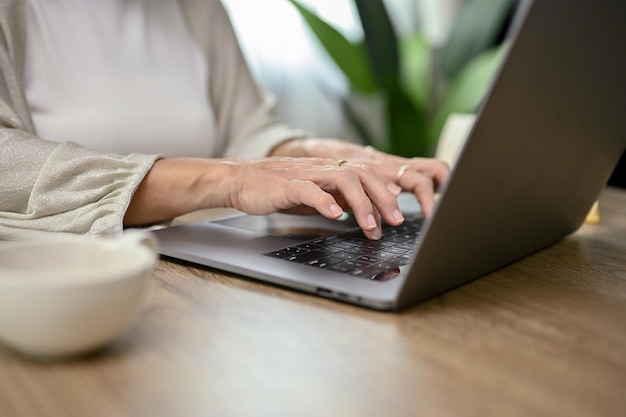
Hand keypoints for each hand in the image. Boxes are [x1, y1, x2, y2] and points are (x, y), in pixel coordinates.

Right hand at [227, 157, 404, 239]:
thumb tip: (363, 210)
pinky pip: (310, 190)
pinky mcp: (287, 185)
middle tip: (395, 221)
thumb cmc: (276, 189)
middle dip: (383, 198)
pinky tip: (335, 216)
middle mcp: (322, 169)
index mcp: (330, 171)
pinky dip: (325, 202)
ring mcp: (306, 175)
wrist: (241, 180)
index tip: (397, 216)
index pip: (367, 176)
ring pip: (343, 179)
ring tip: (370, 226)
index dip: (386, 194)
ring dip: (361, 204)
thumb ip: (338, 199)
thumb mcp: (314, 195)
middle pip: (363, 172)